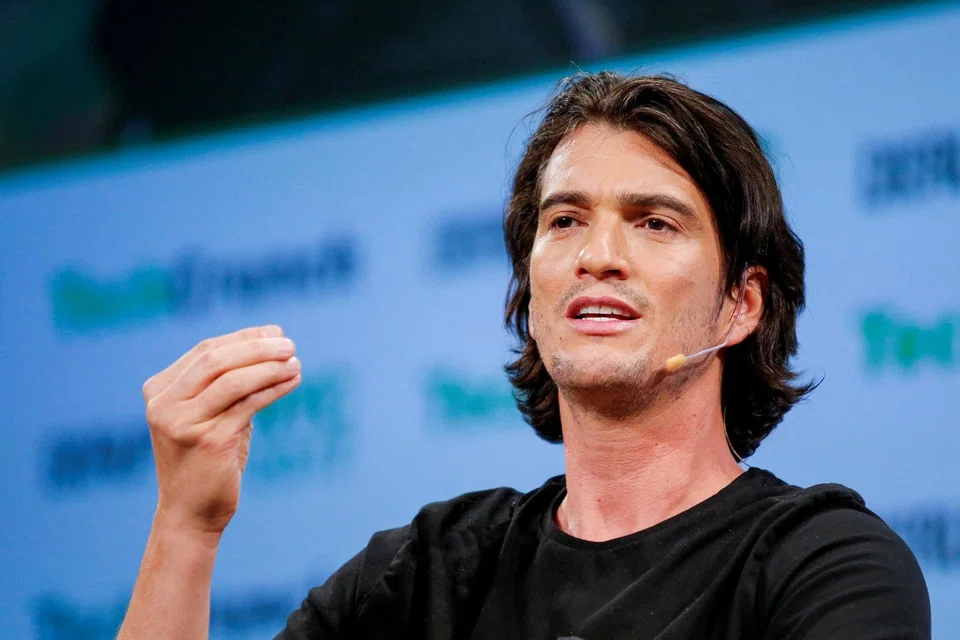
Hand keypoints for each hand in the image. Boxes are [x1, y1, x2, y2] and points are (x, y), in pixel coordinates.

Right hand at [142, 325, 301, 536]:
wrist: (190, 514)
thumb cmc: (206, 460)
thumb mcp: (209, 414)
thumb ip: (227, 382)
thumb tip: (271, 344)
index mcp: (159, 390)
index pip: (205, 350)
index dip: (243, 337)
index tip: (275, 332)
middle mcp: (164, 404)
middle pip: (216, 360)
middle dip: (257, 347)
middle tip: (290, 344)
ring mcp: (182, 423)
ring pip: (233, 380)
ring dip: (269, 367)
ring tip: (296, 361)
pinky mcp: (207, 441)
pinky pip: (248, 405)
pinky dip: (274, 389)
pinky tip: (293, 381)